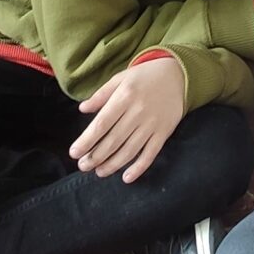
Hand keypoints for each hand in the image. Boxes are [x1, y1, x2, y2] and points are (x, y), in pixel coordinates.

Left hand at [70, 55, 184, 181]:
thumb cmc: (144, 77)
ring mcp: (152, 124)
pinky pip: (151, 153)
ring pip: (130, 150)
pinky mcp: (164, 132)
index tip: (74, 153)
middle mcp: (138, 112)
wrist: (178, 75)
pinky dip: (139, 168)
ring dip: (113, 165)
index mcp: (124, 97)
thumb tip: (82, 109)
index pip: (102, 124)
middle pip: (114, 140)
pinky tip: (126, 178)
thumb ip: (101, 95)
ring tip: (99, 172)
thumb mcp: (121, 78)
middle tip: (83, 166)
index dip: (87, 140)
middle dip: (96, 156)